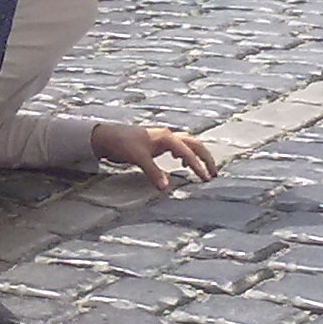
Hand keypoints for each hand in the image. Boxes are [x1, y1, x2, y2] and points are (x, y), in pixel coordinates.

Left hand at [91, 122, 217, 190]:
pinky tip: (183, 165)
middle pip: (194, 144)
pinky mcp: (159, 143)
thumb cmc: (123, 144)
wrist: (108, 136)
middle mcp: (168, 135)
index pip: (187, 152)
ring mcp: (164, 138)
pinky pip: (179, 147)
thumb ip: (153, 172)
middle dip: (206, 158)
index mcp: (166, 137)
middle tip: (213, 174)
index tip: (206, 179)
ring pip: (188, 144)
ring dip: (198, 156)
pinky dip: (186, 155)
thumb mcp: (138, 158)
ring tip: (204, 171)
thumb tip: (166, 188)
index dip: (198, 166)